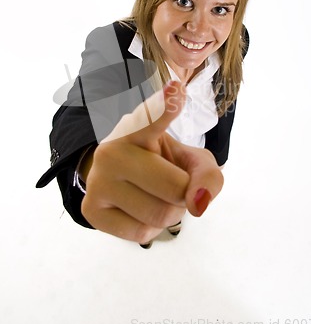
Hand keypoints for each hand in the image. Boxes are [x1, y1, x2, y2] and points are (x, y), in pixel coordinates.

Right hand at [81, 81, 223, 243]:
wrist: (124, 181)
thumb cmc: (161, 165)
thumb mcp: (191, 161)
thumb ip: (207, 175)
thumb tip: (198, 203)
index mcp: (138, 128)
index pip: (150, 116)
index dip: (164, 105)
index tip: (176, 89)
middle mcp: (112, 150)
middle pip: (175, 188)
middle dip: (185, 194)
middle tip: (174, 185)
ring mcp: (98, 180)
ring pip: (160, 215)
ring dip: (171, 214)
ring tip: (157, 197)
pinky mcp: (90, 210)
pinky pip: (141, 234)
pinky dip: (152, 229)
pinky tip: (140, 211)